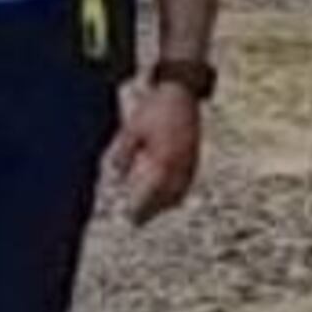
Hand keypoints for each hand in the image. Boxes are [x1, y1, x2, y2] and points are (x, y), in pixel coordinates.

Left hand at [109, 78, 202, 224]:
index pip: (153, 192)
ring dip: (166, 203)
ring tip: (152, 212)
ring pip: (180, 191)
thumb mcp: (133, 128)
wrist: (181, 90)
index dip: (142, 208)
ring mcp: (190, 159)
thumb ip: (125, 152)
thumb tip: (116, 174)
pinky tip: (169, 194)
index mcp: (164, 158)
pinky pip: (187, 180)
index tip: (131, 218)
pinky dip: (177, 191)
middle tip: (137, 220)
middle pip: (168, 197)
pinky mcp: (195, 154)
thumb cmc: (155, 108)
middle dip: (152, 210)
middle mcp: (179, 163)